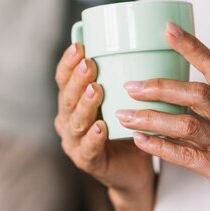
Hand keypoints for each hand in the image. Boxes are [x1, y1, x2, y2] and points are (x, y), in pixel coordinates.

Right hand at [54, 43, 153, 200]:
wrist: (135, 170)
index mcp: (74, 101)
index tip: (79, 46)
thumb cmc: (129, 129)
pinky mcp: (87, 162)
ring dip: (85, 105)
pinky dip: (93, 138)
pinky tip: (101, 127)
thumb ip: (126, 77)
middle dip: (77, 80)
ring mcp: (75, 142)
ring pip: (75, 122)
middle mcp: (68, 120)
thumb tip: (144, 40)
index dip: (68, 63)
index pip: (64, 78)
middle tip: (89, 64)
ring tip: (95, 90)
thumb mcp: (126, 99)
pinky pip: (87, 149)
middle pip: (67, 97)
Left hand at [116, 23, 209, 210]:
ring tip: (125, 114)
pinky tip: (140, 141)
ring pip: (186, 124)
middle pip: (197, 93)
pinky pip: (185, 155)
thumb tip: (185, 93)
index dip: (192, 47)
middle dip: (160, 86)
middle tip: (131, 86)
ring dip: (151, 117)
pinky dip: (159, 146)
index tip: (167, 30)